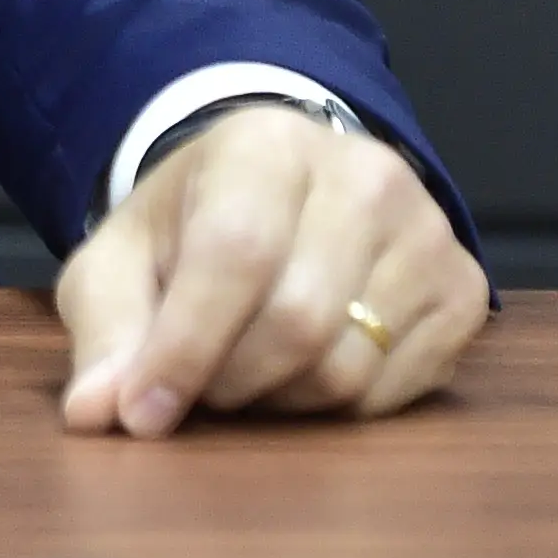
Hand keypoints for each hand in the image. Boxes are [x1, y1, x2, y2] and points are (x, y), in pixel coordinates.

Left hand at [52, 105, 482, 436]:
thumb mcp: (124, 262)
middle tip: (200, 384)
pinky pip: (396, 394)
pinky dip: (337, 409)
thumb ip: (105, 332)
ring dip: (280, 401)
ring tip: (251, 370)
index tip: (142, 414)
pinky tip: (308, 370)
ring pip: (347, 368)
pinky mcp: (463, 289)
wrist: (281, 192)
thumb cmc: (194, 227)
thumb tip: (93, 413)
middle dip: (230, 381)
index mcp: (268, 144)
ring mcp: (427, 231)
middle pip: (298, 323)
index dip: (185, 347)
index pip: (235, 253)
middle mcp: (364, 174)